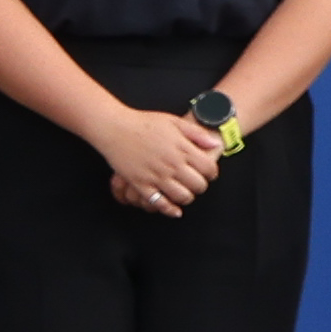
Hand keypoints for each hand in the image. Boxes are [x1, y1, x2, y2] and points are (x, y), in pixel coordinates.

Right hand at [94, 108, 218, 219]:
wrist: (114, 127)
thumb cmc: (144, 122)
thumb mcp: (174, 121)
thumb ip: (197, 133)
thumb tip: (215, 144)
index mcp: (181, 148)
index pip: (208, 168)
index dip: (212, 172)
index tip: (208, 172)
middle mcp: (171, 164)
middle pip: (198, 185)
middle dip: (201, 185)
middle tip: (196, 182)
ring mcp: (156, 176)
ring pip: (182, 196)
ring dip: (187, 197)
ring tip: (184, 191)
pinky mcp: (141, 184)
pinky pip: (159, 203)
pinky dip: (169, 209)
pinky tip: (174, 210)